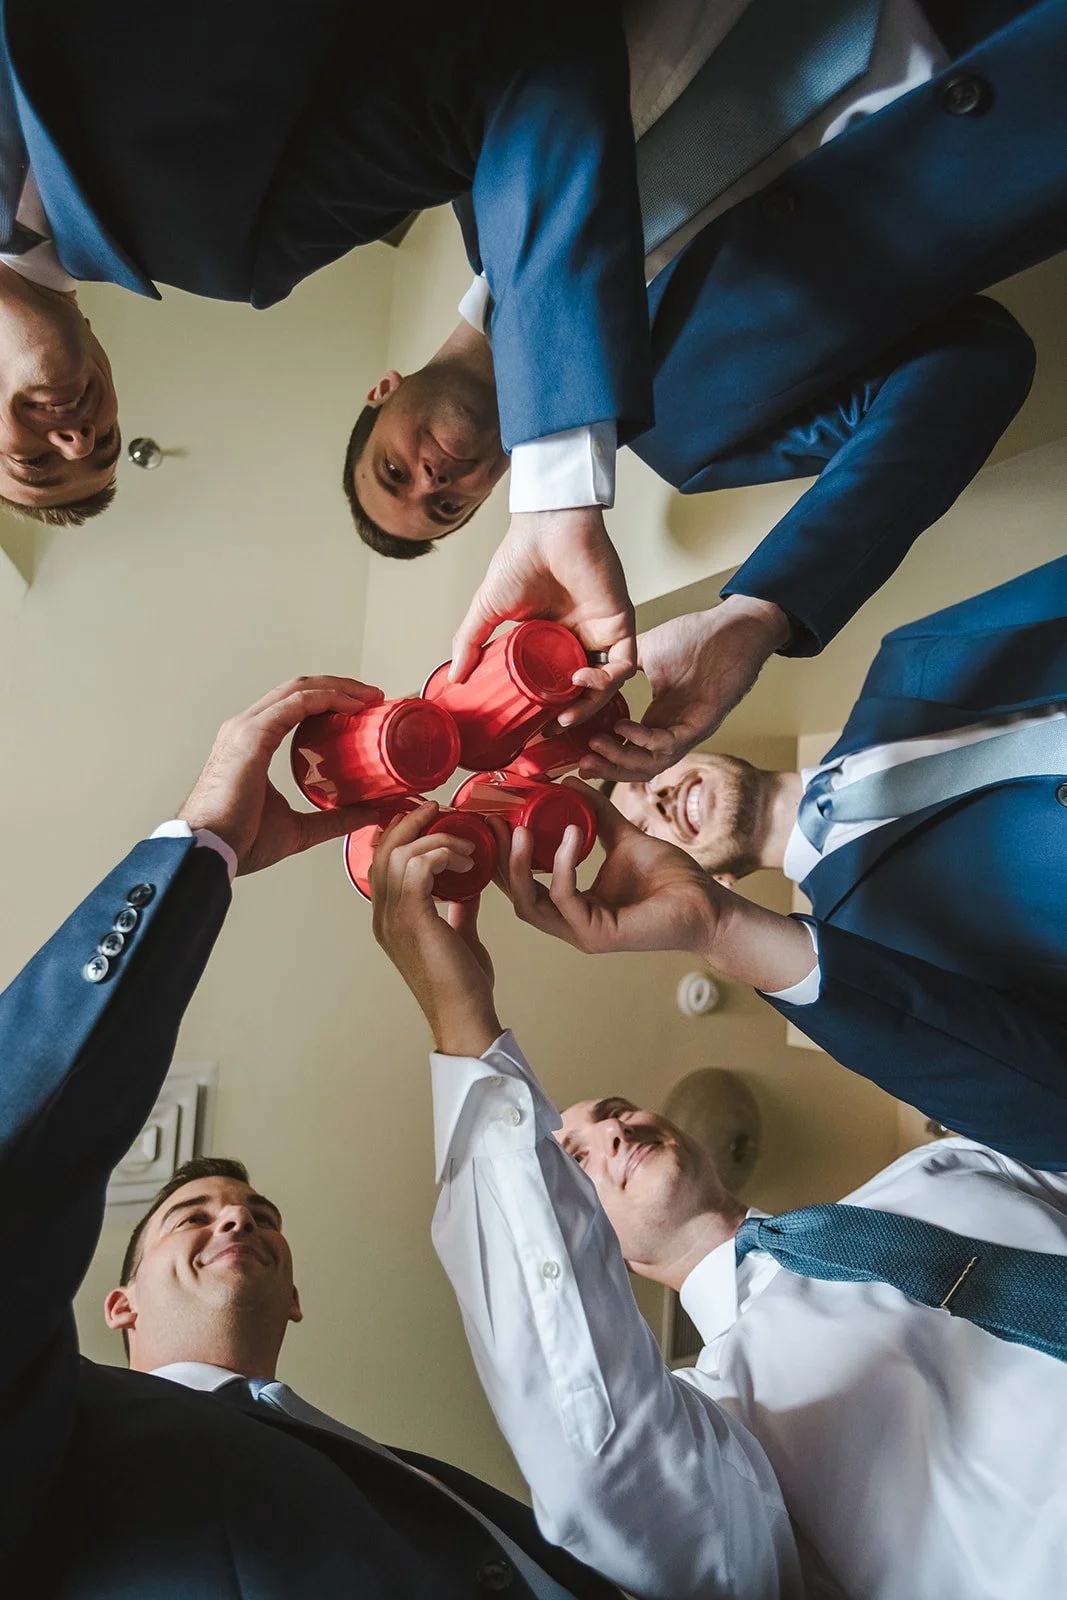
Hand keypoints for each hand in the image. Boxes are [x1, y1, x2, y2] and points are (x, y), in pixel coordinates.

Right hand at [178, 676, 383, 874]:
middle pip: (299, 689)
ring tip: (369, 696)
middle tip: (374, 696)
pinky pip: (297, 703)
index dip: (329, 700)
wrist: (211, 851)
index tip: (363, 708)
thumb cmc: (241, 841)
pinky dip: (328, 699)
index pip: (294, 705)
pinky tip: (352, 705)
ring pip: (299, 689)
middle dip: (339, 687)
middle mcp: (247, 727)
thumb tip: (370, 814)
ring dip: (338, 687)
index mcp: (253, 742)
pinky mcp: (252, 735)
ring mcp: (247, 727)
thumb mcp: (300, 828)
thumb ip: (333, 819)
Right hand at [369, 802, 500, 1055]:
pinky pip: (417, 868)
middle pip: (382, 850)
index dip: (401, 833)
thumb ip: (459, 907)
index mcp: (388, 919)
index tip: (431, 817)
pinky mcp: (413, 920)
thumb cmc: (463, 984)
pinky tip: (465, 860)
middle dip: (410, 824)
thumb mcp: (459, 934)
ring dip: (435, 840)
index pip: (380, 861)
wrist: (465, 1016)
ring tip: (465, 845)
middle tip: (439, 810)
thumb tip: (468, 883)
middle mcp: (383, 916)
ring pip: (399, 854)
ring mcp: (393, 919)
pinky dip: (441, 854)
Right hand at [450, 509, 636, 723]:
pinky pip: (625, 663)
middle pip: (586, 689)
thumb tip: (453, 676)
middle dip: (574, 714)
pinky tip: (580, 681)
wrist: (546, 527)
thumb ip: (470, 642)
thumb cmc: (518, 559)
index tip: (534, 728)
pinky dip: (606, 680)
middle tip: (553, 730)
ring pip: (608, 683)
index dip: (549, 708)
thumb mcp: (487, 609)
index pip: (558, 683)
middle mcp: (580, 638)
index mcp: (554, 638)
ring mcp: (602, 631)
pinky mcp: (620, 622)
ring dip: (591, 704)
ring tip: (566, 715)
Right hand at [502, 780, 721, 956]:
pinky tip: (570, 833)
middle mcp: (571, 922)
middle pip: (517, 896)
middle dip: (499, 860)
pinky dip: (563, 864)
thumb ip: (597, 814)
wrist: (706, 903)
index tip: (495, 818)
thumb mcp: (624, 838)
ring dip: (519, 866)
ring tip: (519, 828)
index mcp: (573, 905)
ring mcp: (581, 932)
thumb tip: (567, 782)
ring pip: (530, 903)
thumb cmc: (671, 879)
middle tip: (493, 822)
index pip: (524, 884)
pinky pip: (565, 897)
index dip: (504, 854)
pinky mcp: (598, 934)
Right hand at [578, 596, 790, 781]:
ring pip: (652, 763)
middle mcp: (672, 728)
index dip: (603, 757)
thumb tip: (586, 666)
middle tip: (581, 763)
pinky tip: (623, 729)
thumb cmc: (697, 637)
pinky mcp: (703, 722)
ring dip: (621, 759)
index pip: (628, 750)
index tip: (575, 752)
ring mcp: (688, 729)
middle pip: (638, 767)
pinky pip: (670, 744)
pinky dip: (643, 740)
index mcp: (658, 717)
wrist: (733, 627)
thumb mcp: (645, 650)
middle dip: (607, 768)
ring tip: (595, 745)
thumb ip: (617, 664)